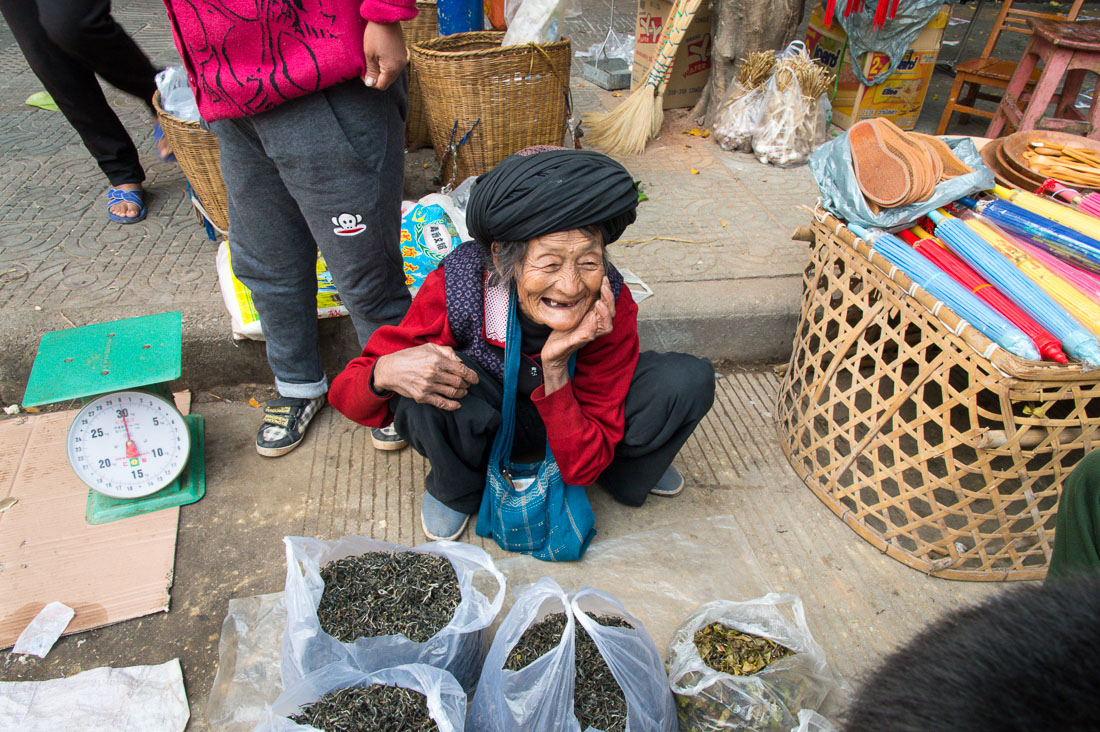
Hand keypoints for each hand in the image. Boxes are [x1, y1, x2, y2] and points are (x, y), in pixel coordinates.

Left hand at [362, 21, 406, 89]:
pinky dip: (386, 65)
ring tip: (372, 61)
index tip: (363, 73)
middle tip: (366, 67)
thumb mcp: (369, 54)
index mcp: (391, 69)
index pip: (381, 85)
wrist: (387, 18)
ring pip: (391, 73)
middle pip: (387, 80)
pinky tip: (380, 56)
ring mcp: (403, 60)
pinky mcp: (402, 54)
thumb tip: (370, 83)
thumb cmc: (376, 35)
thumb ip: (371, 71)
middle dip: (376, 77)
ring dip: (381, 71)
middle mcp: (400, 67)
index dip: (370, 82)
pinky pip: (394, 65)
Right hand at [372, 344, 478, 410]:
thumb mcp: (428, 347)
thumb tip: (460, 361)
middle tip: (468, 385)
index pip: (461, 369)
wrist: (389, 370)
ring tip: (462, 392)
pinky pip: (442, 403)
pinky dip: (452, 405)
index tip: (475, 379)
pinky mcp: (422, 397)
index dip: (472, 375)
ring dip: (462, 394)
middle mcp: (433, 373)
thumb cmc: (409, 357)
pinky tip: (457, 404)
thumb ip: (447, 351)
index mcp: (436, 360)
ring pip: (453, 393)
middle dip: (467, 384)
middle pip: (459, 382)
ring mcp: (427, 386)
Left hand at [541, 277, 614, 392]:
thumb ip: (581, 303)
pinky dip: (592, 328)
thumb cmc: (564, 332)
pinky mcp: (576, 342)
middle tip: (604, 287)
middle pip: (611, 315)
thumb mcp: (573, 314)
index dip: (608, 293)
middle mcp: (594, 327)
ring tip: (599, 303)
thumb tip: (584, 284)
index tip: (605, 279)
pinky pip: (588, 336)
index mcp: (593, 319)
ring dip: (604, 314)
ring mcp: (587, 335)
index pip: (607, 306)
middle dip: (609, 299)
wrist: (553, 351)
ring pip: (605, 327)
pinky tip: (591, 318)